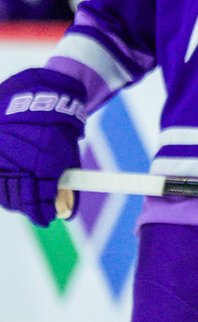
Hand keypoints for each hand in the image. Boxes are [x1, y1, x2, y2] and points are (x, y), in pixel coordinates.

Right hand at [0, 69, 85, 226]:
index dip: (43, 214)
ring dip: (15, 202)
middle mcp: (21, 163)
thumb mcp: (68, 156)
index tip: (46, 218)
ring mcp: (3, 160)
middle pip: (20, 200)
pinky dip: (2, 190)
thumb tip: (64, 212)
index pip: (41, 200)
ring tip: (24, 201)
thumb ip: (66, 184)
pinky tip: (10, 190)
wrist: (35, 102)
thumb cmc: (56, 131)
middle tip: (36, 211)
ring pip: (4, 193)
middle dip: (30, 209)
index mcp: (45, 164)